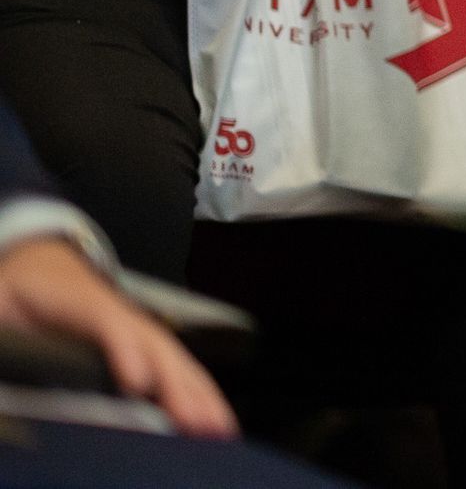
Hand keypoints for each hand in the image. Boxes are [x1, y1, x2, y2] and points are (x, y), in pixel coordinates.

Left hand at [0, 237, 236, 437]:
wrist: (41, 263)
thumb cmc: (19, 289)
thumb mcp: (4, 305)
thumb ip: (12, 332)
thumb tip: (16, 353)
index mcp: (77, 299)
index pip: (107, 321)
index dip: (125, 349)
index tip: (138, 382)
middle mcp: (118, 313)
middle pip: (156, 344)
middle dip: (178, 383)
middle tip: (195, 420)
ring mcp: (135, 326)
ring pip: (174, 356)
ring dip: (200, 391)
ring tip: (219, 426)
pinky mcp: (141, 343)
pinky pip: (175, 366)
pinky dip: (198, 389)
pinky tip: (211, 413)